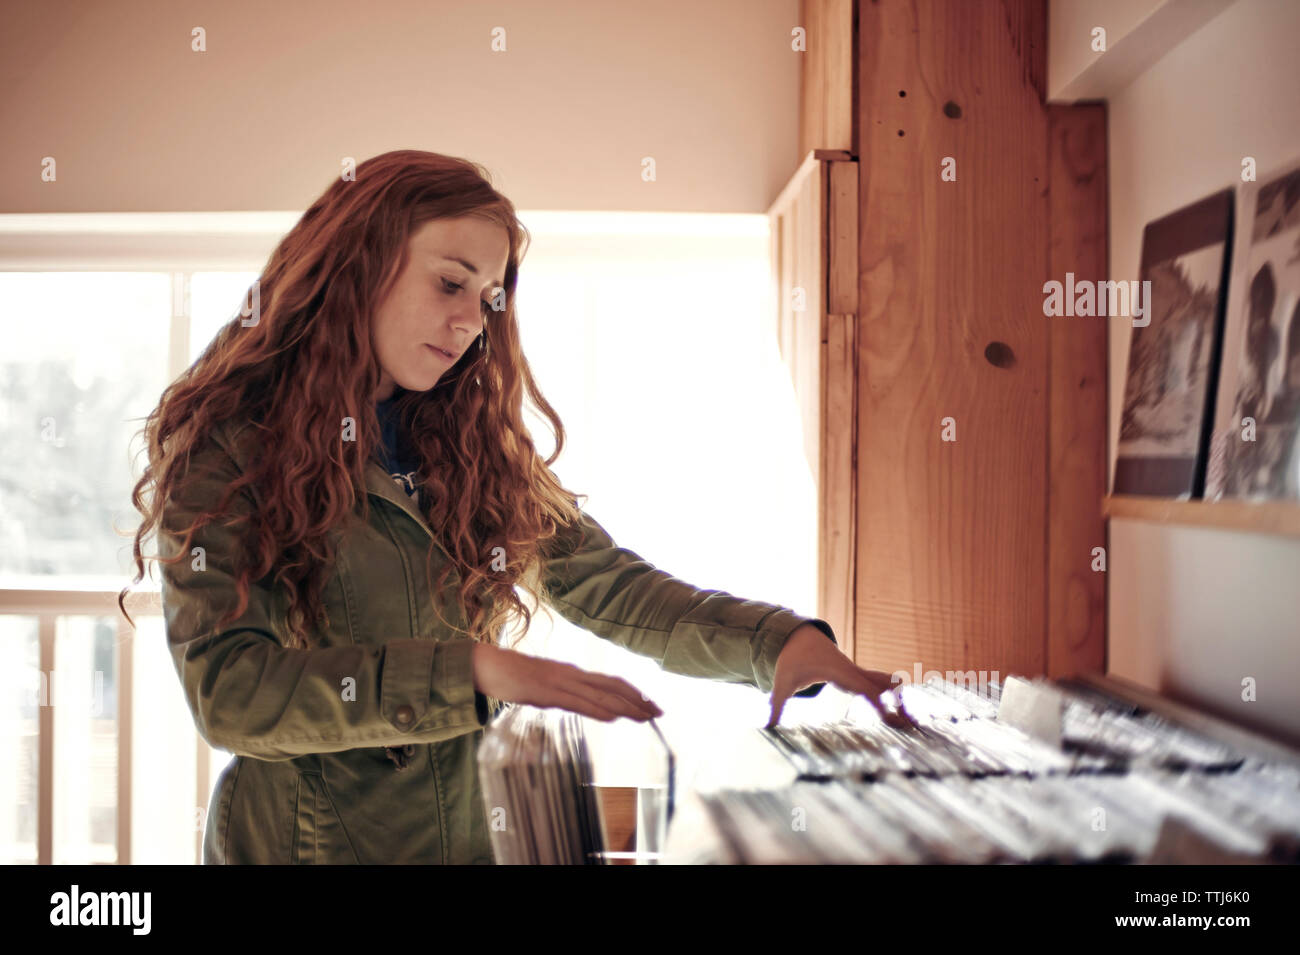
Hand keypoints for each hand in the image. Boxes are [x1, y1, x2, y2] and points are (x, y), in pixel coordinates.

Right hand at [472, 643, 662, 722]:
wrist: (488, 665)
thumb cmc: (514, 675)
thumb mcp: (546, 686)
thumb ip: (566, 693)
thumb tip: (587, 704)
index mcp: (572, 673)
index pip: (610, 682)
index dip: (634, 692)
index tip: (652, 704)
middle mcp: (571, 674)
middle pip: (612, 687)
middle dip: (638, 700)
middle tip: (660, 713)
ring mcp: (559, 682)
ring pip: (599, 695)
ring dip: (625, 706)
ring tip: (645, 716)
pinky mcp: (547, 693)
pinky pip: (576, 702)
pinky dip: (597, 709)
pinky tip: (612, 716)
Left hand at [767, 624, 918, 729]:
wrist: (798, 639)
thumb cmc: (791, 662)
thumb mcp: (781, 684)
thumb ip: (775, 706)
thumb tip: (766, 728)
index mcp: (838, 672)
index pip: (865, 689)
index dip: (879, 704)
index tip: (892, 720)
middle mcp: (852, 670)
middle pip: (884, 684)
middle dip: (898, 702)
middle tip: (912, 727)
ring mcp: (857, 671)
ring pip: (886, 681)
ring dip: (898, 698)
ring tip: (911, 724)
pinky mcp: (858, 674)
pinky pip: (880, 683)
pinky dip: (891, 695)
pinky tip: (900, 713)